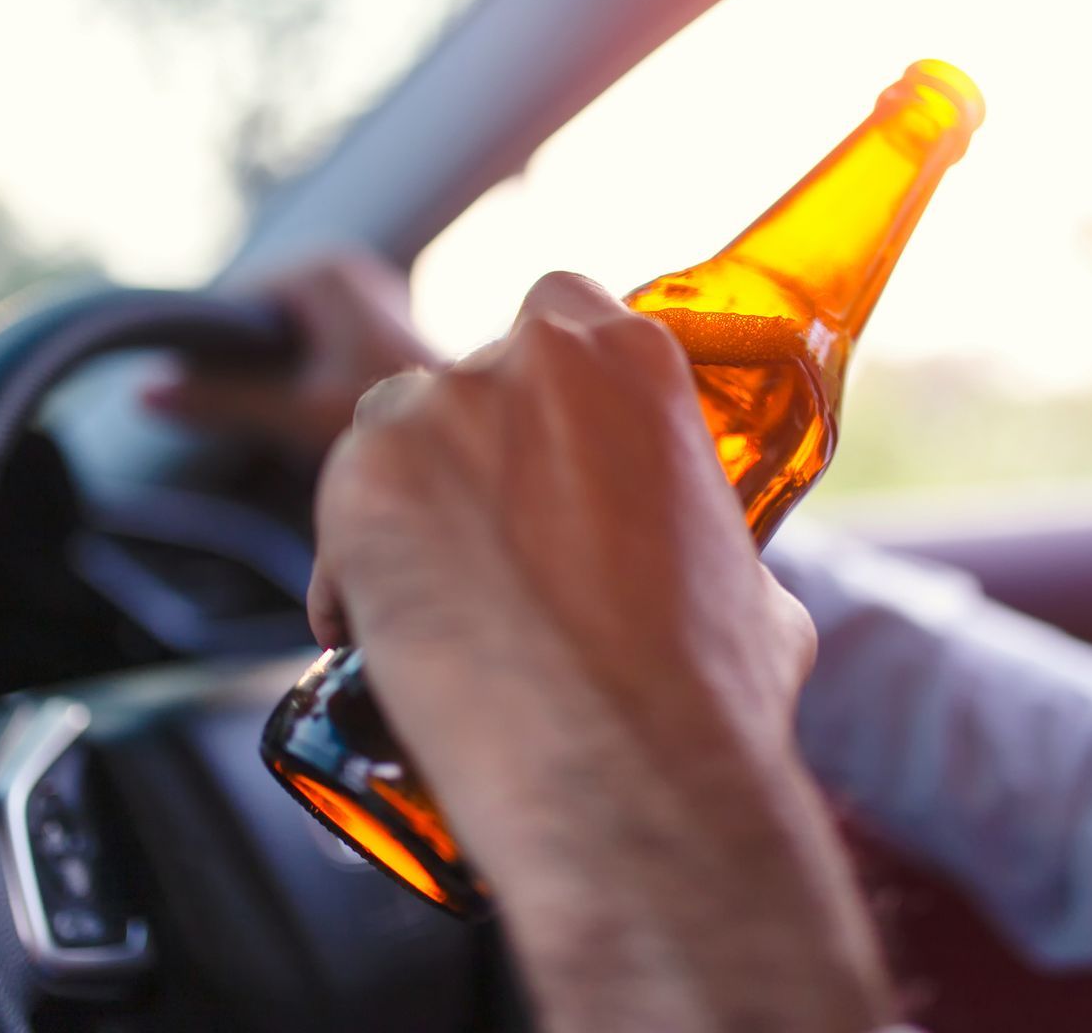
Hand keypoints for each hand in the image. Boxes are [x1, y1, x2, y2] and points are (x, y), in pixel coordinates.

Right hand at [143, 253, 442, 456]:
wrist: (482, 438)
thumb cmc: (398, 418)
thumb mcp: (297, 411)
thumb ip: (222, 400)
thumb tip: (142, 392)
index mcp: (322, 272)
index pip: (233, 301)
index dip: (207, 350)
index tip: (195, 397)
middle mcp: (344, 269)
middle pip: (259, 318)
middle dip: (243, 366)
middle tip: (244, 420)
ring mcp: (362, 295)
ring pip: (286, 336)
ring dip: (273, 376)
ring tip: (281, 420)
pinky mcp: (372, 325)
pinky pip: (313, 345)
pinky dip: (301, 377)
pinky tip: (308, 415)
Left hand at [309, 272, 894, 1032]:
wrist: (629, 773)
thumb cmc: (707, 694)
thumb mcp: (751, 584)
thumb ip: (702, 536)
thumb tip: (696, 571)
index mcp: (636, 358)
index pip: (559, 318)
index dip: (539, 392)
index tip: (539, 450)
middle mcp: (534, 357)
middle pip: (469, 382)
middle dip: (474, 457)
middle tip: (495, 550)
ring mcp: (440, 409)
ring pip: (395, 438)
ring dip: (409, 505)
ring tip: (443, 603)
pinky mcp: (362, 480)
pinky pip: (340, 517)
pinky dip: (353, 576)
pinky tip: (388, 642)